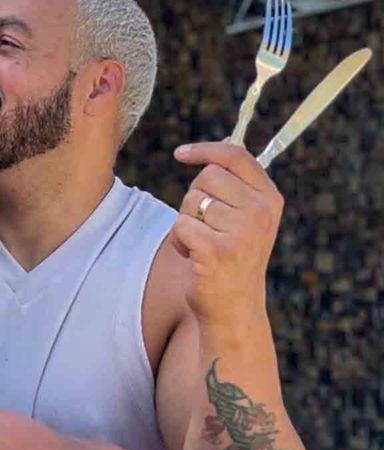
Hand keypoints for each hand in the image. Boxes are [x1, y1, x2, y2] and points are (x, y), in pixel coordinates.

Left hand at [169, 142, 284, 334]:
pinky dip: (178, 242)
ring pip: (189, 202)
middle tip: (209, 229)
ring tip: (205, 246)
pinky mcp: (218, 249)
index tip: (180, 153)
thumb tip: (218, 141)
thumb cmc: (232, 257)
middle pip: (206, 177)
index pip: (236, 156)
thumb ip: (235, 182)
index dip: (205, 150)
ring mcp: (242, 231)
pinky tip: (196, 259)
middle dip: (195, 199)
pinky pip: (180, 226)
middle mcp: (261, 212)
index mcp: (270, 199)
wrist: (234, 308)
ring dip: (186, 223)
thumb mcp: (244, 216)